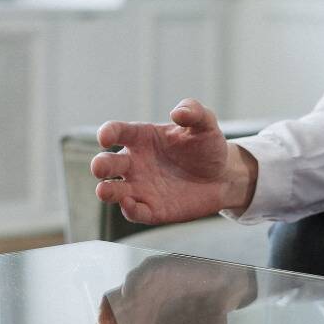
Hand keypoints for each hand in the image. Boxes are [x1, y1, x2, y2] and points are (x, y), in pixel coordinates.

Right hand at [92, 98, 257, 223]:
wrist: (223, 176)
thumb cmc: (207, 146)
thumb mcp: (205, 123)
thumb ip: (193, 112)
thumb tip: (178, 112)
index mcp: (141, 138)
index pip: (117, 132)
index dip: (107, 133)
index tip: (105, 137)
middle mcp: (135, 163)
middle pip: (108, 164)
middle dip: (100, 165)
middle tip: (100, 168)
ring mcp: (141, 187)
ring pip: (114, 191)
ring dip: (106, 191)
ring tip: (104, 190)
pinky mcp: (152, 209)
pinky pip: (135, 212)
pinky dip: (129, 210)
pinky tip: (130, 204)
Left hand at [92, 255, 254, 323]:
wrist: (224, 289)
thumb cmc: (210, 320)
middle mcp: (140, 314)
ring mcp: (144, 292)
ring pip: (116, 300)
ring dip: (108, 311)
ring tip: (104, 323)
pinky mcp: (154, 272)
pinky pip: (137, 276)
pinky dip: (130, 284)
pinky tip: (128, 294)